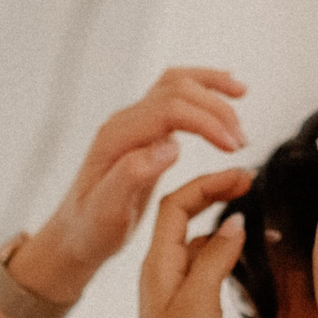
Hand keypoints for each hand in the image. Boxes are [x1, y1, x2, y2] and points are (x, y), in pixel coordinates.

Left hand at [11, 69, 247, 301]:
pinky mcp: (145, 130)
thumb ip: (133, 174)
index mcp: (117, 138)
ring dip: (211, 87)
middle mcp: (125, 122)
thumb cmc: (91, 228)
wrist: (75, 234)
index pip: (169, 109)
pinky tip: (224, 91)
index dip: (206, 121)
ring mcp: (135, 123)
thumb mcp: (108, 211)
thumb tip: (170, 145)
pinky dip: (202, 89)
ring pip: (176, 83)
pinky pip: (175, 96)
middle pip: (176, 88)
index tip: (233, 146)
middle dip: (215, 107)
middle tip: (241, 140)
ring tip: (242, 95)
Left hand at [130, 168, 254, 317]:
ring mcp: (172, 287)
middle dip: (214, 194)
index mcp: (158, 262)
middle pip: (183, 214)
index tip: (243, 176)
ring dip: (221, 224)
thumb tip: (234, 223)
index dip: (207, 183)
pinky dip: (222, 252)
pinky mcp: (184, 305)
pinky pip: (202, 265)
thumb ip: (216, 256)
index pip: (176, 203)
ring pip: (196, 240)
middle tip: (249, 184)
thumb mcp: (201, 300)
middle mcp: (161, 268)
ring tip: (254, 216)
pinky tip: (243, 256)